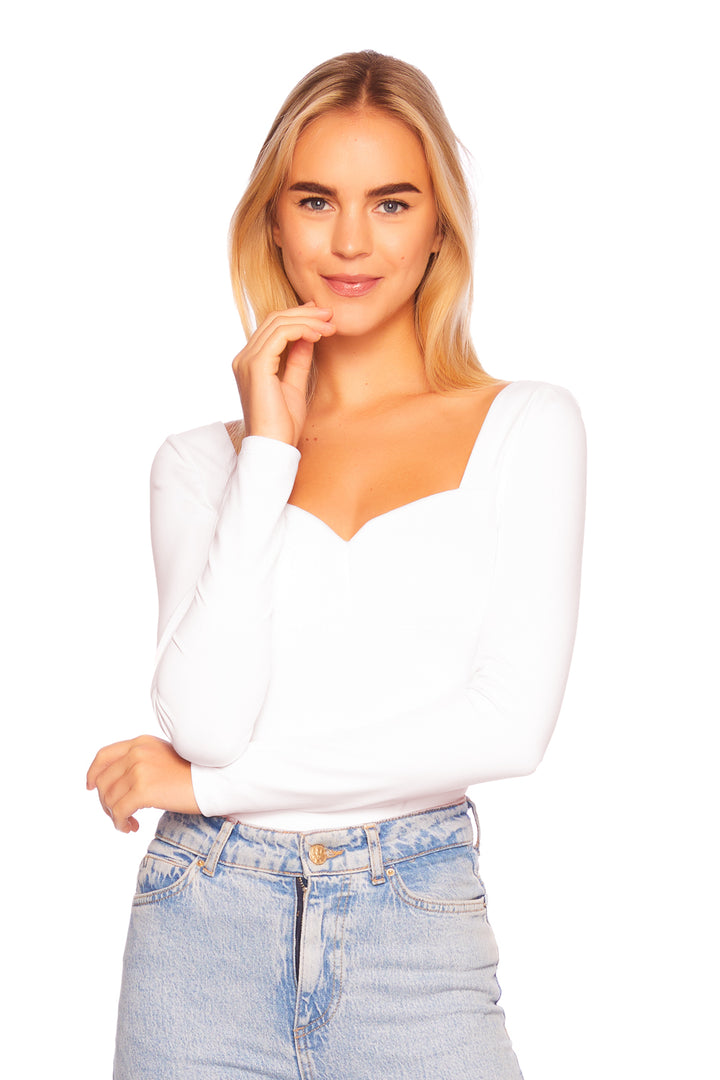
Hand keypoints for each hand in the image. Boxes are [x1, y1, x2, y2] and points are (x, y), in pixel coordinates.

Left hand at [86, 735, 199, 833]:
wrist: (216, 780)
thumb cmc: (195, 773)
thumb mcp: (164, 757)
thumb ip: (141, 762)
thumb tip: (119, 784)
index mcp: (141, 743)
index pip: (103, 756)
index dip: (92, 773)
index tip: (90, 788)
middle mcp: (136, 753)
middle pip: (102, 781)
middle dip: (106, 802)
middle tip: (119, 815)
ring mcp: (139, 770)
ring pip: (109, 798)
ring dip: (115, 815)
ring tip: (129, 823)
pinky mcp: (143, 790)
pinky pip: (119, 811)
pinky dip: (121, 823)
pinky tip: (132, 828)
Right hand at [232, 302, 334, 445]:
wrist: (273, 447)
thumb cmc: (282, 426)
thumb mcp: (294, 386)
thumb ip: (297, 361)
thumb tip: (307, 338)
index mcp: (250, 363)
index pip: (272, 328)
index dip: (298, 317)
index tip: (322, 317)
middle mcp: (244, 358)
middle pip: (274, 319)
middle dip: (305, 313)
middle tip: (329, 314)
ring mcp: (247, 361)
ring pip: (278, 323)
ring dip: (307, 320)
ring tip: (329, 326)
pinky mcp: (256, 366)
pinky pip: (280, 335)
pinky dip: (301, 330)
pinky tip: (318, 335)